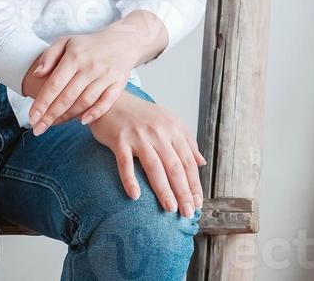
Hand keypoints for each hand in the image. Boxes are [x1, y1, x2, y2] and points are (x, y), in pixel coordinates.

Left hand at [25, 29, 139, 134]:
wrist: (121, 40)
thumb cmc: (87, 44)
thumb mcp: (65, 42)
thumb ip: (49, 56)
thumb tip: (36, 74)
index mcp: (74, 56)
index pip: (55, 84)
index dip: (42, 103)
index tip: (32, 118)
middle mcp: (90, 67)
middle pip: (67, 97)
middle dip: (50, 116)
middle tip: (38, 130)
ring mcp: (106, 76)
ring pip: (84, 102)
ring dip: (68, 117)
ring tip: (54, 124)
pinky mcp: (119, 83)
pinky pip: (105, 103)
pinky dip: (94, 114)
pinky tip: (82, 121)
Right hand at [88, 91, 206, 214]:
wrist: (112, 100)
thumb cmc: (141, 115)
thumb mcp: (168, 121)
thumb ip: (186, 140)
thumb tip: (202, 162)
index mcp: (172, 127)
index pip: (188, 160)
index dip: (194, 183)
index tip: (198, 203)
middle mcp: (157, 131)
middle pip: (174, 166)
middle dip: (183, 192)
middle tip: (188, 213)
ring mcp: (138, 135)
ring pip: (154, 166)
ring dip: (163, 190)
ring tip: (170, 208)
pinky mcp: (119, 139)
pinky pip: (125, 163)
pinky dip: (130, 180)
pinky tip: (135, 196)